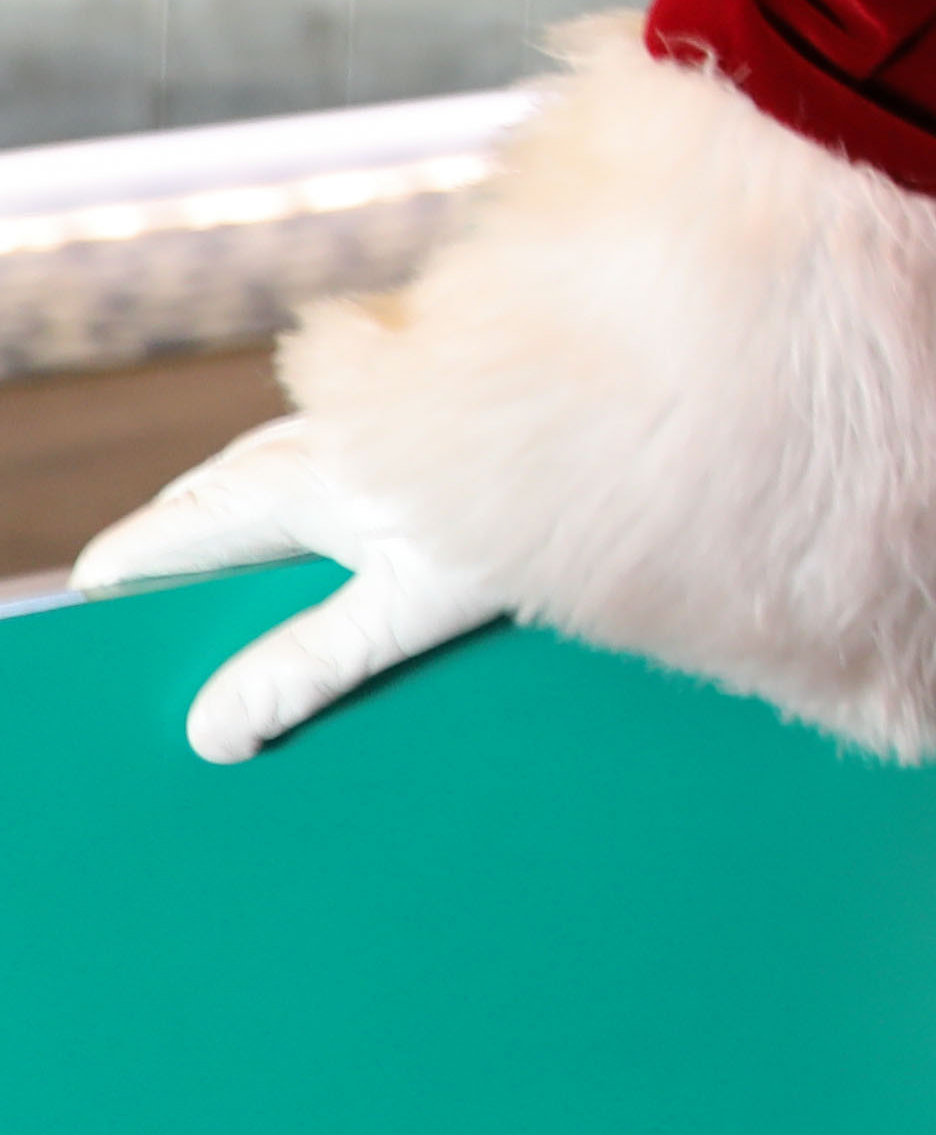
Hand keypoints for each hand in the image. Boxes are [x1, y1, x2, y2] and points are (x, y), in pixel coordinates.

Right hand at [67, 416, 514, 762]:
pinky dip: (321, 475)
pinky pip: (352, 442)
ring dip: (253, 498)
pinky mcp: (443, 403)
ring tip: (233, 540)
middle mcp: (336, 429)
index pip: (187, 525)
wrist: (642, 417)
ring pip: (289, 454)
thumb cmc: (532, 514)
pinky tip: (355, 499)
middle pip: (229, 483)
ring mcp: (390, 407)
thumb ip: (306, 668)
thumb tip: (209, 731)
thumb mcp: (409, 608)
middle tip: (143, 570)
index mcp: (307, 476)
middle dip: (184, 528)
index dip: (135, 561)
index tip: (93, 591)